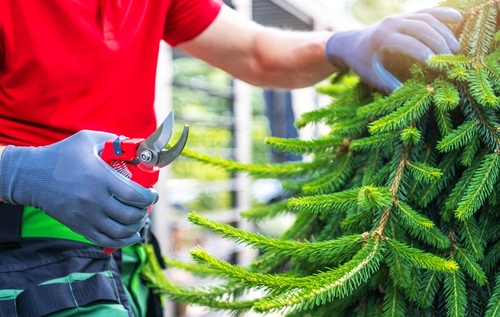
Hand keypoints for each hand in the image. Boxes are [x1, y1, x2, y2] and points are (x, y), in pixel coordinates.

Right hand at [0, 131, 158, 247]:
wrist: (31, 176)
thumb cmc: (61, 155)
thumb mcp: (88, 140)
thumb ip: (115, 142)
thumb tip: (136, 147)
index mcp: (100, 178)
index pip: (135, 195)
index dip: (150, 197)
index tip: (153, 194)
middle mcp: (95, 200)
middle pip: (131, 215)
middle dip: (145, 212)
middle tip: (146, 205)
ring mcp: (87, 217)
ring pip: (121, 232)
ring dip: (136, 227)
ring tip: (140, 219)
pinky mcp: (79, 227)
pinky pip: (106, 241)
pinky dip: (123, 241)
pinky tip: (131, 235)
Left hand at [325, 7, 461, 93]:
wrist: (349, 43)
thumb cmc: (361, 62)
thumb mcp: (370, 75)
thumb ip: (387, 84)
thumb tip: (405, 94)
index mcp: (381, 38)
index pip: (410, 44)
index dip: (426, 55)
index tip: (439, 68)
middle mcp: (390, 23)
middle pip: (422, 29)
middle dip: (439, 44)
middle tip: (452, 59)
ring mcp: (399, 17)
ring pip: (427, 18)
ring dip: (445, 32)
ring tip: (456, 49)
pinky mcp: (405, 15)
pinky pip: (427, 11)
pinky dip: (443, 14)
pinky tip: (458, 18)